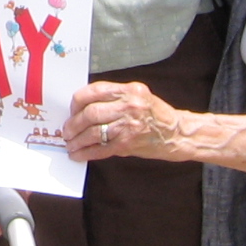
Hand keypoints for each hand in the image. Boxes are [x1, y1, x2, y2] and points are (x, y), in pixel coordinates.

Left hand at [61, 80, 184, 162]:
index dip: (77, 101)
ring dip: (78, 140)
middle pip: (90, 112)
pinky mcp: (128, 144)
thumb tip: (84, 108)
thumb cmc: (157, 116)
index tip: (72, 109)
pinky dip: (87, 153)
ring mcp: (129, 125)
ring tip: (71, 144)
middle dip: (73, 124)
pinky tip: (79, 155)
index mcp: (130, 90)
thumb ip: (114, 98)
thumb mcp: (138, 97)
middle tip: (67, 131)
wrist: (178, 134)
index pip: (94, 90)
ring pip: (93, 132)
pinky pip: (101, 149)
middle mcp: (129, 105)